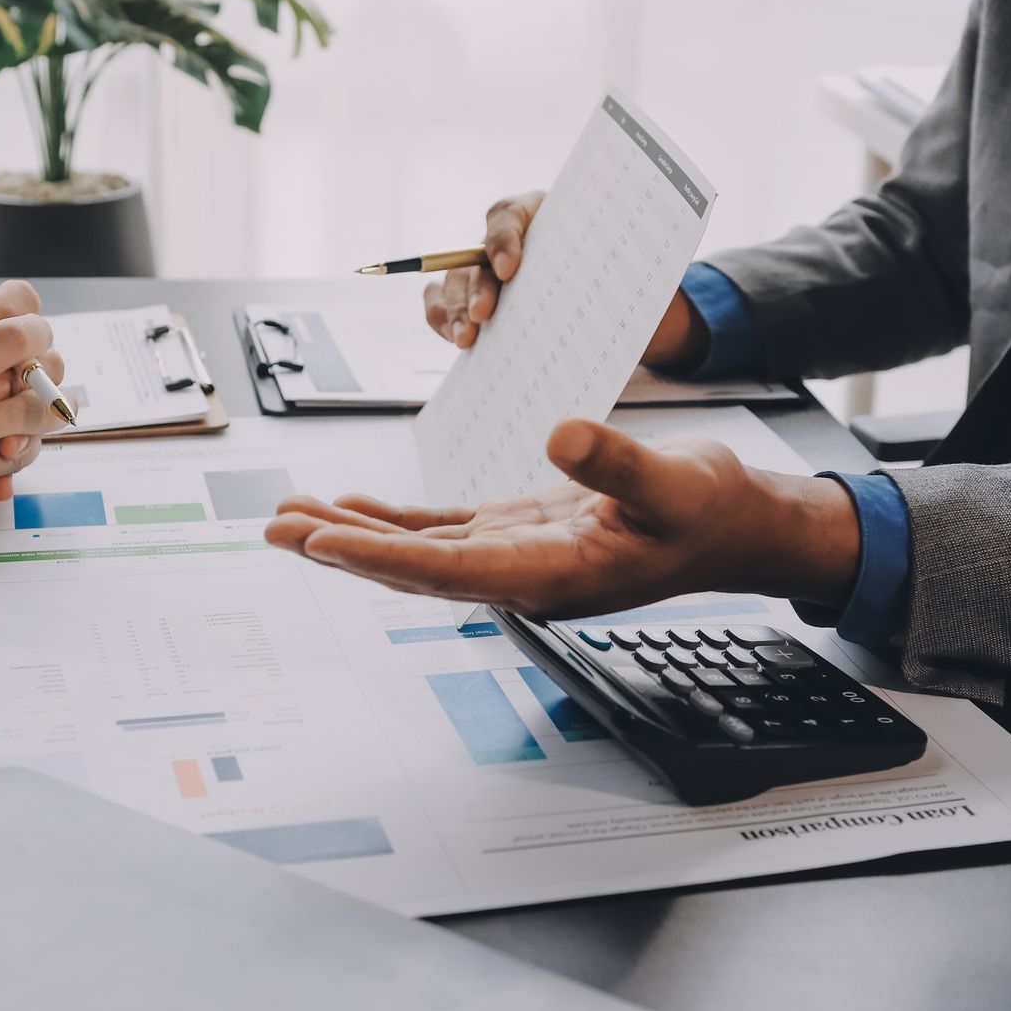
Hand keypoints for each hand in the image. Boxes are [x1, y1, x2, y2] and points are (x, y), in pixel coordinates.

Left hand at [265, 419, 860, 614]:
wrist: (736, 524)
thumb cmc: (712, 510)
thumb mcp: (675, 482)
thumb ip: (617, 463)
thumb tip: (560, 434)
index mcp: (552, 574)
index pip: (447, 569)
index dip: (380, 556)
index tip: (323, 542)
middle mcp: (522, 575)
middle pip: (412, 566)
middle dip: (341, 549)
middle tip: (274, 531)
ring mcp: (516, 556)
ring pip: (417, 550)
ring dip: (354, 536)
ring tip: (291, 520)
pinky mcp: (519, 531)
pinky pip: (441, 531)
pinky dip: (393, 521)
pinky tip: (353, 508)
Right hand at [423, 189, 708, 366]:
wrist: (613, 292)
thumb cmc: (618, 271)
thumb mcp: (625, 264)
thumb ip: (615, 268)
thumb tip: (620, 287)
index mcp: (540, 213)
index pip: (509, 215)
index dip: (504, 240)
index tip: (510, 270)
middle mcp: (505, 237)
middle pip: (475, 255)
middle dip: (476, 285)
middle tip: (483, 314)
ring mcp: (484, 268)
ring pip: (453, 281)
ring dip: (453, 308)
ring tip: (465, 339)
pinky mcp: (473, 298)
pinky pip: (442, 303)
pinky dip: (442, 319)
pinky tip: (456, 340)